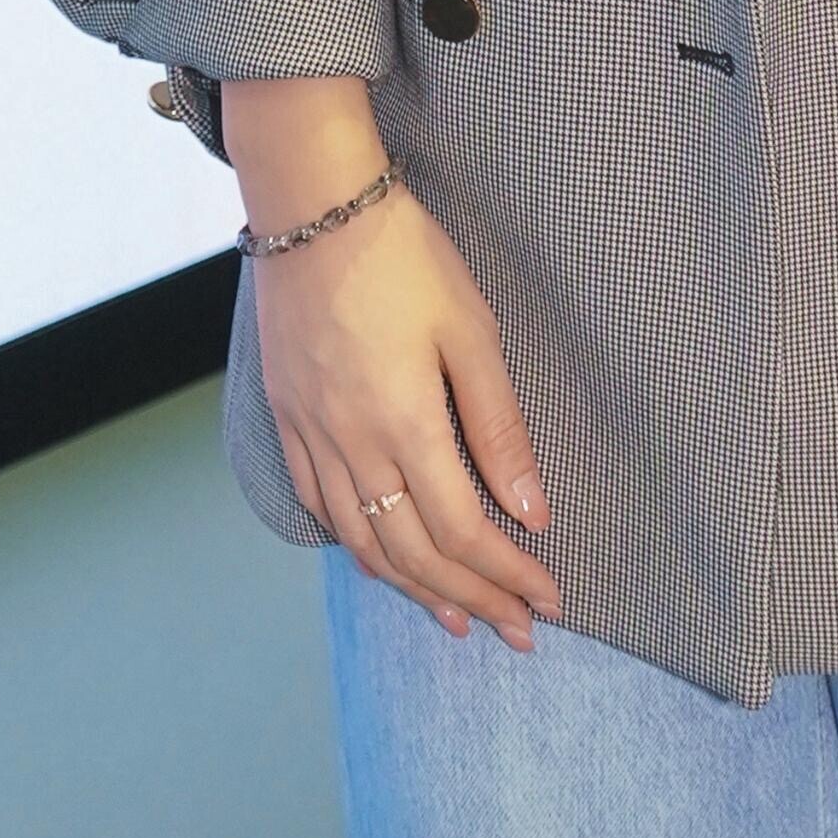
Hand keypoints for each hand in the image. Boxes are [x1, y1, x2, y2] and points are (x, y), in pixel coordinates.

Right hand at [226, 78, 560, 647]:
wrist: (313, 205)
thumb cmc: (405, 257)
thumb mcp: (472, 330)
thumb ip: (500, 428)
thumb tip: (531, 514)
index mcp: (404, 423)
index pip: (462, 532)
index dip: (508, 575)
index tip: (549, 600)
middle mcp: (350, 444)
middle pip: (415, 554)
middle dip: (473, 599)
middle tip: (518, 631)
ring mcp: (311, 435)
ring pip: (363, 543)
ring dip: (415, 589)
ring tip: (459, 619)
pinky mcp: (287, 418)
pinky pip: (320, 507)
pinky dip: (357, 548)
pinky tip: (384, 562)